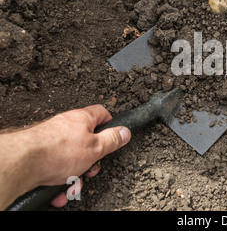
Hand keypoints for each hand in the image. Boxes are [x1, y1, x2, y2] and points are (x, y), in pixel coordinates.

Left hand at [0, 105, 130, 209]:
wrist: (24, 163)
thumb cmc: (58, 151)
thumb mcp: (96, 148)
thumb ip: (113, 140)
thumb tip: (125, 132)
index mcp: (81, 118)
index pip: (101, 113)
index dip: (110, 123)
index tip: (114, 135)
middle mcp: (66, 125)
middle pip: (86, 141)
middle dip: (91, 160)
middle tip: (91, 168)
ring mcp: (52, 139)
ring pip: (71, 158)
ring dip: (75, 175)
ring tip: (72, 186)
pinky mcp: (40, 153)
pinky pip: (56, 167)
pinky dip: (60, 180)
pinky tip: (59, 190)